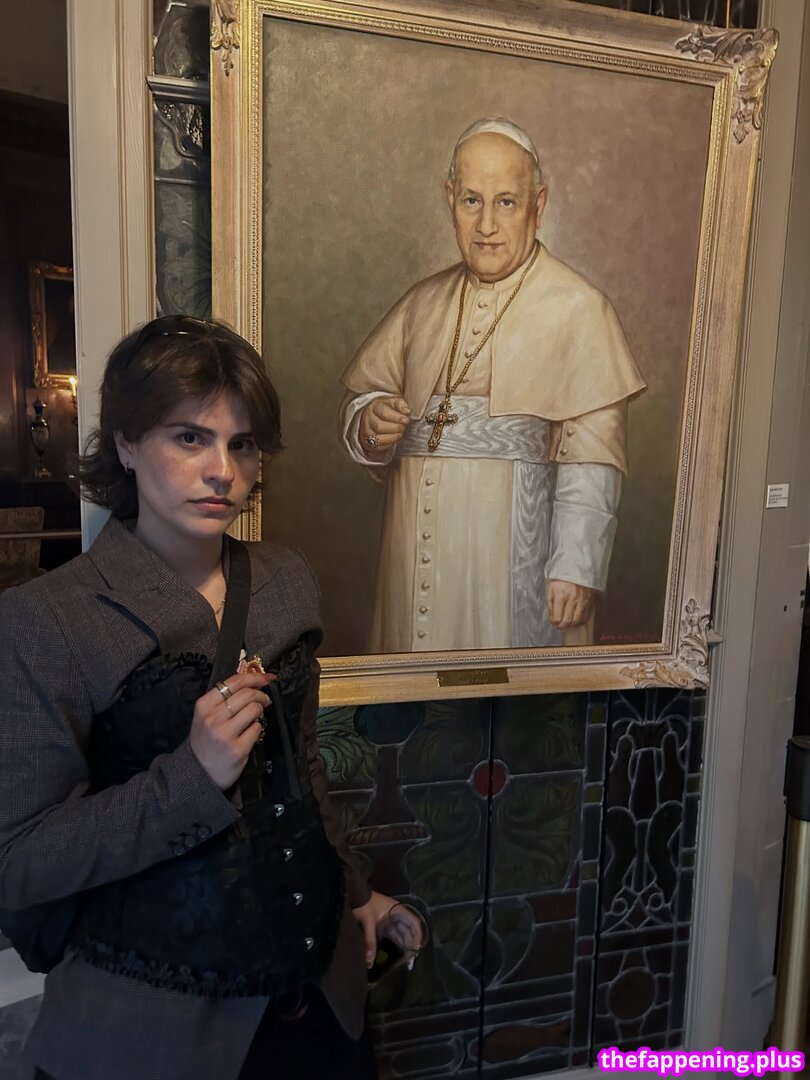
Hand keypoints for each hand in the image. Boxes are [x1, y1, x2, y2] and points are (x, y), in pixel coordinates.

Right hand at [189, 671, 273, 789]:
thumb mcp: (205, 716)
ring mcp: (225, 734)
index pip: (234, 682)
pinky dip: (257, 728)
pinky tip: (249, 732)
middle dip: (261, 695)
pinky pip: (257, 728)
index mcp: (204, 705)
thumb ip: (223, 699)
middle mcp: (213, 718)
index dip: (254, 677)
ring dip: (260, 710)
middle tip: (264, 699)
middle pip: (247, 694)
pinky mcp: (237, 749)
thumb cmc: (205, 740)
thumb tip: (252, 682)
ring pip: (254, 709)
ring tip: (255, 716)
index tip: (266, 678)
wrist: (198, 772)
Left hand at [351, 890, 423, 967]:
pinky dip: (394, 942)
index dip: (418, 935)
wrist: (353, 893)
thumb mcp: (368, 921)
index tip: (416, 949)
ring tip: (404, 959)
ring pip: (400, 933)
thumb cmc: (363, 903)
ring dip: (403, 944)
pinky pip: (392, 933)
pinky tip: (394, 952)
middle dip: (410, 944)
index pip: (413, 922)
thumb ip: (370, 941)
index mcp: (397, 910)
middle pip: (408, 930)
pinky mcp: (383, 922)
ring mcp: (390, 918)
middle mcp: (396, 914)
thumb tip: (370, 961)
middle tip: (409, 960)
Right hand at [359, 396, 410, 455]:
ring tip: (400, 433)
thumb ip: (400, 404)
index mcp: (374, 406)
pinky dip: (389, 444)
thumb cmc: (386, 409)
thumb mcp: (392, 402)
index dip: (397, 417)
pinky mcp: (368, 443)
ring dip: (393, 437)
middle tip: (403, 427)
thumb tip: (407, 410)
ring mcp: (367, 432)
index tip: (406, 419)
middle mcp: (367, 419)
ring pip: (378, 438)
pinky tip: (395, 438)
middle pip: (380, 426)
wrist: (374, 418)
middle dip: (395, 428)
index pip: (384, 412)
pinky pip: (379, 447)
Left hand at [546, 580, 594, 629]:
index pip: (557, 617)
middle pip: (567, 621)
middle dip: (561, 626)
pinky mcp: (589, 599)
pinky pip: (585, 616)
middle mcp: (572, 598)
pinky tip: (575, 617)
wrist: (576, 565)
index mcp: (560, 594)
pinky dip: (579, 620)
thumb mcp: (550, 587)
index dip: (553, 622)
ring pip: (577, 620)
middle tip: (559, 625)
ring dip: (571, 624)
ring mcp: (582, 599)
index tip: (553, 621)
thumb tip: (552, 616)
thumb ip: (550, 603)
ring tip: (566, 622)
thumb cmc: (561, 575)